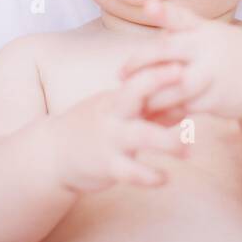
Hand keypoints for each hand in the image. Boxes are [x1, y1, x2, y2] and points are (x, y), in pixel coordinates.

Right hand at [47, 63, 189, 192]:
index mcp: (117, 98)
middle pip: (135, 94)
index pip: (139, 77)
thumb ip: (152, 108)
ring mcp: (110, 139)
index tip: (185, 62)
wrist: (53, 153)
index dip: (160, 70)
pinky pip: (131, 172)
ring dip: (167, 141)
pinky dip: (149, 176)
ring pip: (140, 136)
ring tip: (188, 149)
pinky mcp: (108, 166)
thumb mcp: (118, 112)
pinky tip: (165, 178)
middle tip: (189, 81)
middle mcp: (114, 114)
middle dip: (159, 85)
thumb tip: (188, 102)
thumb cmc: (94, 127)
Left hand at [118, 0, 241, 124]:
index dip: (164, 11)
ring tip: (133, 99)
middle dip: (138, 62)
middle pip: (165, 52)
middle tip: (120, 74)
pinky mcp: (215, 98)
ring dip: (150, 93)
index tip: (149, 6)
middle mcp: (206, 48)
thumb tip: (152, 18)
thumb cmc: (233, 54)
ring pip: (171, 84)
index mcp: (204, 30)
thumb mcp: (213, 34)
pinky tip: (155, 114)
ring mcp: (211, 73)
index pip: (181, 17)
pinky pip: (183, 106)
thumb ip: (184, 29)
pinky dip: (167, 111)